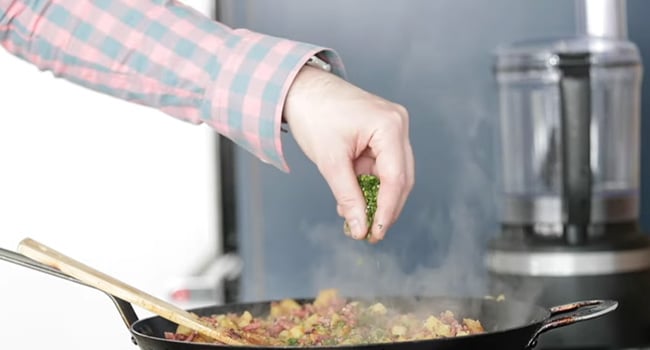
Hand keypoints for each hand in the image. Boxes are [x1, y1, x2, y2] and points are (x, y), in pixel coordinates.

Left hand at [284, 66, 414, 242]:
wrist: (300, 88)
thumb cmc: (313, 114)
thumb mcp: (330, 160)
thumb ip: (348, 196)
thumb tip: (360, 227)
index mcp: (389, 126)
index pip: (396, 178)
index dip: (387, 211)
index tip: (375, 234)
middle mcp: (398, 124)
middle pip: (401, 178)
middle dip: (385, 208)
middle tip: (369, 233)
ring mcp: (392, 127)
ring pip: (393, 175)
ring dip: (376, 198)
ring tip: (357, 219)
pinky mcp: (382, 133)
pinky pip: (381, 166)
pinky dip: (368, 184)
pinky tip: (354, 199)